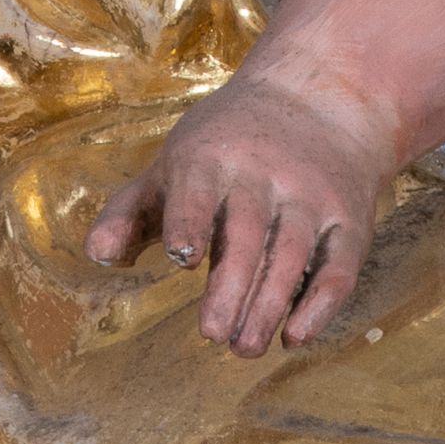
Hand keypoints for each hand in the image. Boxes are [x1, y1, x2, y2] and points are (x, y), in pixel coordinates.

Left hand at [85, 60, 394, 354]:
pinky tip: (294, 335)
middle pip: (248, 233)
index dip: (191, 219)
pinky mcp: (349, 219)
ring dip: (268, 303)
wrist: (321, 97)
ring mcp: (310, 195)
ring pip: (292, 253)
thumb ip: (130, 212)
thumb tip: (95, 256)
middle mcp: (265, 172)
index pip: (199, 188)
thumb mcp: (176, 163)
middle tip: (211, 333)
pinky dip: (320, 304)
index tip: (181, 256)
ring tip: (244, 346)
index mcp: (211, 156)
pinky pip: (339, 266)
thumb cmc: (227, 143)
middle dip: (231, 285)